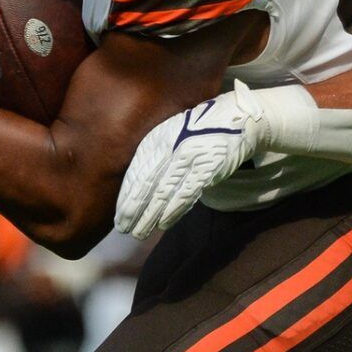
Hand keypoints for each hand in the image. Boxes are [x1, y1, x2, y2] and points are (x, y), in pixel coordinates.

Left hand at [116, 85, 270, 237]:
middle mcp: (170, 147)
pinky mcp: (207, 169)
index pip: (136, 172)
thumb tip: (136, 185)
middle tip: (123, 228)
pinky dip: (173, 211)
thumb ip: (155, 154)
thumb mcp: (171, 133)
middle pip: (146, 185)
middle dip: (133, 209)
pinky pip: (186, 195)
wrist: (234, 118)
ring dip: (150, 216)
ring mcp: (189, 158)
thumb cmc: (198, 129)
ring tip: (139, 233)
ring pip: (163, 193)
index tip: (118, 213)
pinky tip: (163, 224)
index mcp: (158, 138)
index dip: (125, 195)